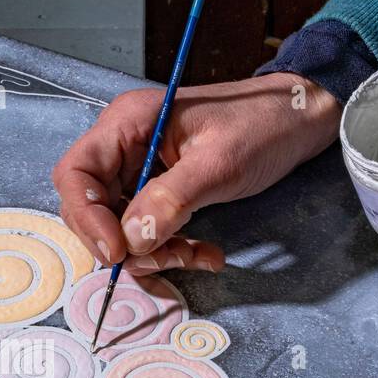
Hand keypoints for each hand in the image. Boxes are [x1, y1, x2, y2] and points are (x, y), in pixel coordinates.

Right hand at [51, 73, 340, 273]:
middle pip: (90, 208)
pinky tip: (204, 253)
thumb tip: (131, 240)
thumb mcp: (220, 163)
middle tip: (165, 257)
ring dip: (152, 253)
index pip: (75, 174)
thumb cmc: (265, 124)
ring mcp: (140, 172)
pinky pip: (148, 232)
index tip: (118, 251)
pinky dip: (170, 250)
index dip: (86, 216)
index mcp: (128, 123)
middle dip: (124, 243)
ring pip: (119, 228)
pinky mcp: (160, 193)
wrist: (302, 120)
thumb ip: (171, 199)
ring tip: (195, 255)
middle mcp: (124, 147)